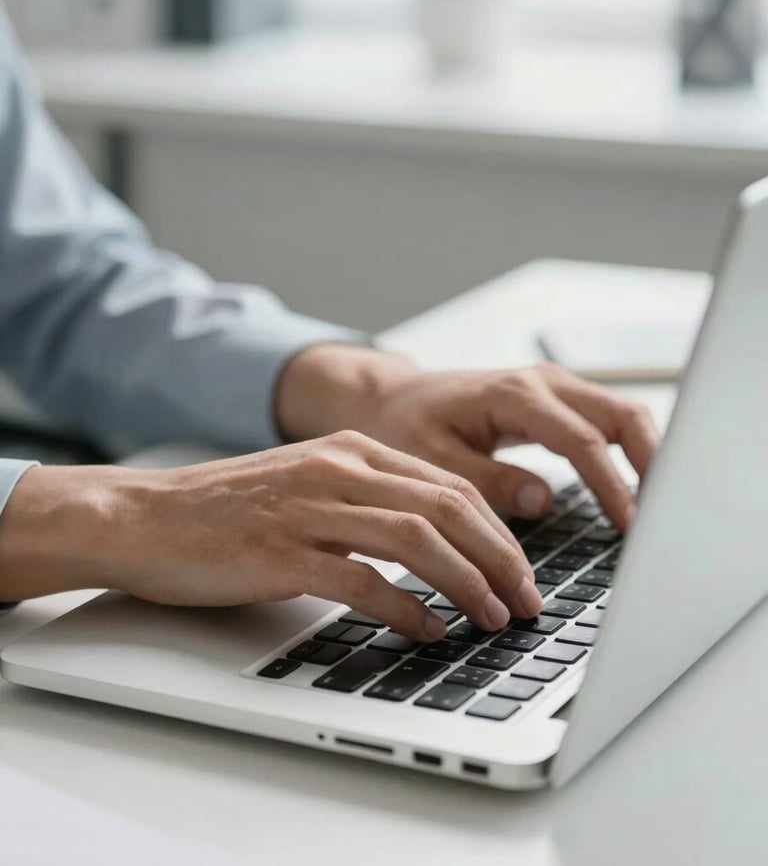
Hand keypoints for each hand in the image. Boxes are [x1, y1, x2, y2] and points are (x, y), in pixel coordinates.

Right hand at [0, 432, 541, 639]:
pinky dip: (405, 608)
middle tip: (525, 601)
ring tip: (491, 618)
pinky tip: (426, 630)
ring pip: (417, 538)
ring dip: (466, 583)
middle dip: (500, 559)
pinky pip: (362, 580)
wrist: (146, 515)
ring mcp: (309, 507)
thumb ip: (370, 501)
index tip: (521, 572)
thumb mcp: (310, 484)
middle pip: (448, 507)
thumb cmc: (229, 508)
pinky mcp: (281, 551)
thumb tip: (438, 543)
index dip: (498, 533)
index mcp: (353, 450)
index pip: (451, 485)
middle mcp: (338, 469)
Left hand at [278, 347, 659, 529]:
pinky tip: (630, 488)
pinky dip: (626, 450)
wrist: (393, 399)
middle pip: (622, 415)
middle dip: (652, 462)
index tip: (629, 526)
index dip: (611, 485)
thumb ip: (488, 480)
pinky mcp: (553, 400)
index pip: (582, 440)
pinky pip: (604, 420)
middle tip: (664, 515)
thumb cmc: (406, 426)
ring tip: (656, 507)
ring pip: (621, 414)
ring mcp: (551, 388)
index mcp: (513, 396)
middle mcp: (541, 384)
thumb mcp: (434, 459)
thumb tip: (544, 501)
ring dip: (646, 455)